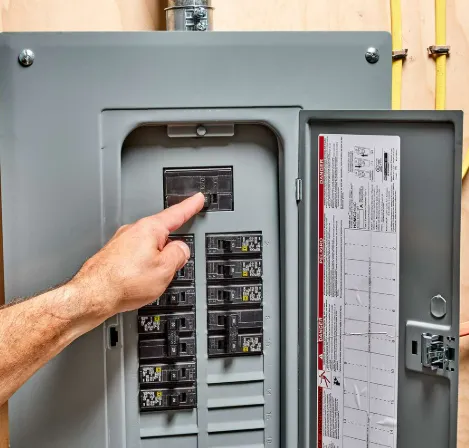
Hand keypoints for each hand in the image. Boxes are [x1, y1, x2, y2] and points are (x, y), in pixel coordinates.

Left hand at [72, 193, 204, 318]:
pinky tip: (138, 281)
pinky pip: (136, 257)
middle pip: (162, 234)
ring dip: (154, 261)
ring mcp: (121, 242)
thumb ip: (179, 255)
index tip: (197, 199)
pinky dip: (141, 267)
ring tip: (150, 280)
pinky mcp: (113, 254)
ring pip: (148, 248)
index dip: (190, 206)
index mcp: (150, 229)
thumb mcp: (165, 270)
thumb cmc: (123, 282)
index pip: (176, 214)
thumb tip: (181, 249)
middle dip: (170, 248)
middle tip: (173, 264)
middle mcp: (133, 230)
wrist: (92, 296)